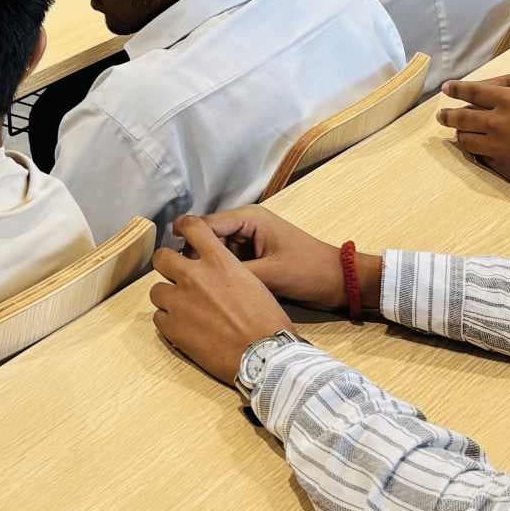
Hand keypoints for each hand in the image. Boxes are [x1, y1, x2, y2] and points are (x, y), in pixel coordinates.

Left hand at [149, 216, 296, 384]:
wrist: (263, 355)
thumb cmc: (268, 322)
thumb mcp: (253, 283)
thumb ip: (229, 273)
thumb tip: (220, 276)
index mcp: (219, 262)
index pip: (192, 227)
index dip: (184, 228)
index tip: (182, 235)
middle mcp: (194, 277)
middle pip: (162, 258)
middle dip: (166, 266)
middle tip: (175, 277)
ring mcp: (180, 301)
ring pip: (156, 290)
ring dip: (167, 298)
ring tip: (183, 310)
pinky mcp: (172, 327)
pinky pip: (158, 319)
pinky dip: (169, 323)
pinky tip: (184, 330)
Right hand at [193, 205, 347, 313]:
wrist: (339, 282)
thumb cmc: (308, 271)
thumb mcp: (270, 274)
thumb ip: (234, 274)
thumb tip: (201, 281)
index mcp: (249, 219)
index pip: (205, 224)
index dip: (185, 242)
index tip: (170, 264)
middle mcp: (245, 225)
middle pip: (206, 237)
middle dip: (193, 256)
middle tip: (181, 281)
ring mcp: (249, 242)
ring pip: (214, 252)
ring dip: (206, 267)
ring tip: (191, 289)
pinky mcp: (253, 258)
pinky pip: (227, 263)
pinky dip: (219, 274)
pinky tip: (209, 291)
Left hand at [435, 75, 509, 193]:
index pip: (475, 91)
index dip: (458, 88)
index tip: (447, 87)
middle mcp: (498, 122)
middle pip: (462, 118)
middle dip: (449, 115)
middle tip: (442, 115)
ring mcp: (496, 147)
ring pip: (466, 140)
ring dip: (460, 135)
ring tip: (456, 133)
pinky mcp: (501, 167)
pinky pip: (480, 157)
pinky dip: (475, 152)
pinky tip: (476, 151)